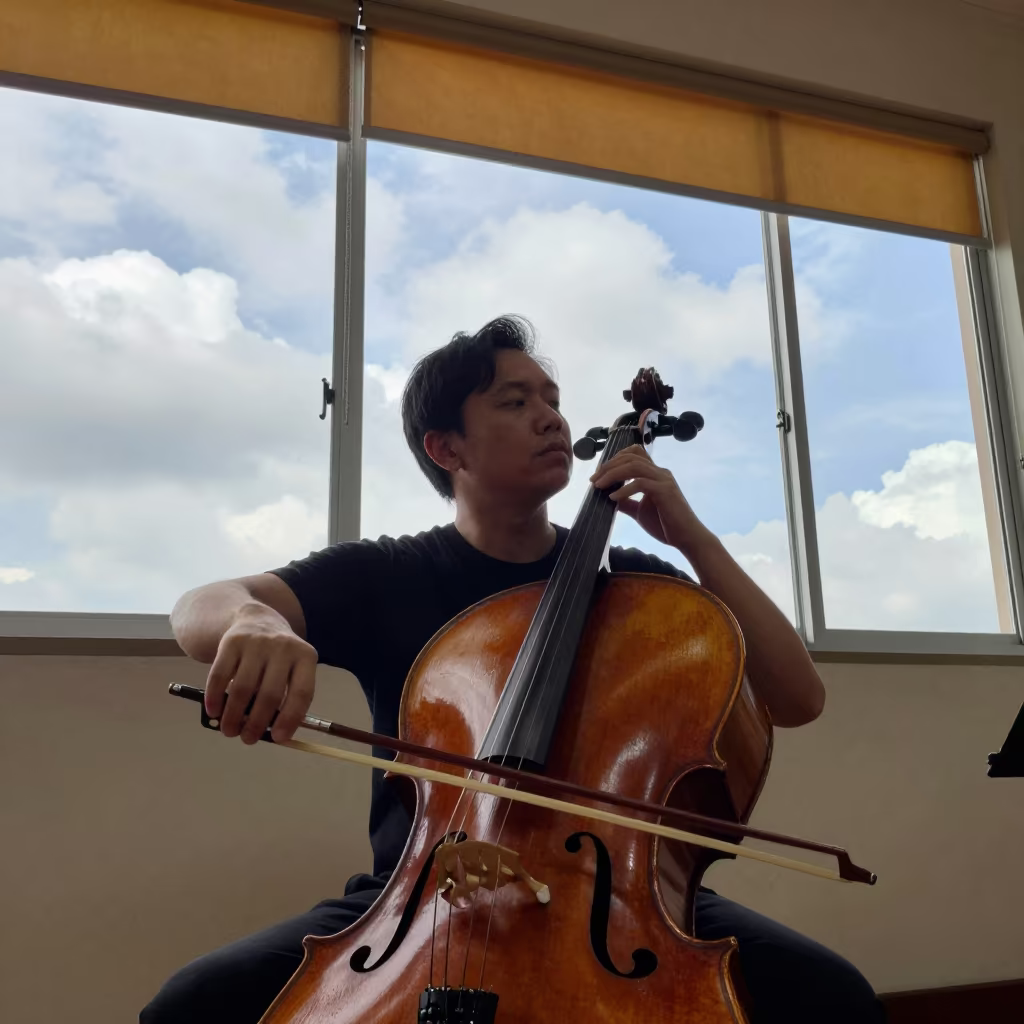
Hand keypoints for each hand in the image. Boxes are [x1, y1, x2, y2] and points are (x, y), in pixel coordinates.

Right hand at [205, 604, 317, 744]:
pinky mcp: (231, 642)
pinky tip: (214, 712)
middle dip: (257, 723)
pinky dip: (215, 697)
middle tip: (247, 739)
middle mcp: (283, 647)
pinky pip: (220, 675)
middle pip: (270, 694)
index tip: (278, 738)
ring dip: (234, 716)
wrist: (255, 619)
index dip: (290, 718)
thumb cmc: (277, 656)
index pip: (302, 692)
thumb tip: (274, 735)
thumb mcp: (292, 669)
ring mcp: (256, 643)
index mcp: (305, 657)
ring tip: (229, 731)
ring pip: (243, 688)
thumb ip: (286, 698)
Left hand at [590, 444, 710, 554]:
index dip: (615, 458)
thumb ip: (626, 502)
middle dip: (609, 466)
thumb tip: (609, 497)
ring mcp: (663, 480)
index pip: (635, 453)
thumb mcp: (639, 511)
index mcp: (655, 474)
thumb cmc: (666, 525)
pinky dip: (624, 489)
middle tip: (594, 480)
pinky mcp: (665, 491)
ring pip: (634, 466)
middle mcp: (660, 472)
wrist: (686, 538)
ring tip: (599, 486)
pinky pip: (640, 483)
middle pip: (631, 457)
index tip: (599, 473)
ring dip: (613, 474)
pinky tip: (613, 498)